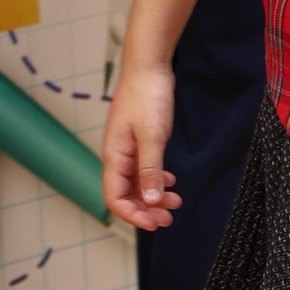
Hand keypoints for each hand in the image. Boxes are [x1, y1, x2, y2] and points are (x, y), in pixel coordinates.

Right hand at [102, 56, 179, 231]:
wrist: (149, 66)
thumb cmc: (146, 96)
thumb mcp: (152, 136)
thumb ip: (151, 170)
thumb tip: (150, 200)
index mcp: (114, 156)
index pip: (115, 198)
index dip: (132, 215)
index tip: (154, 223)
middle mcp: (118, 156)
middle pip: (126, 194)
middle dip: (146, 209)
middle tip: (169, 217)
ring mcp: (128, 149)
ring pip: (137, 183)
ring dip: (153, 196)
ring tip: (175, 201)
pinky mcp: (139, 141)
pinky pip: (144, 169)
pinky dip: (156, 180)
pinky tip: (170, 182)